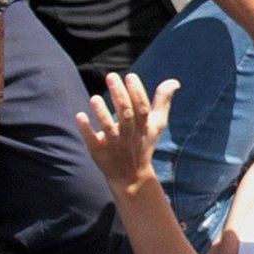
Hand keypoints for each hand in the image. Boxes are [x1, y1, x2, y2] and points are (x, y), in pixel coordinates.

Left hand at [77, 72, 176, 190]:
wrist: (131, 177)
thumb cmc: (143, 143)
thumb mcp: (156, 125)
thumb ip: (163, 102)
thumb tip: (174, 82)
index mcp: (143, 127)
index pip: (142, 108)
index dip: (137, 92)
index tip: (130, 76)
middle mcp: (129, 136)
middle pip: (126, 115)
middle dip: (119, 96)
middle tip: (111, 76)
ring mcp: (114, 145)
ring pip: (109, 129)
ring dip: (102, 113)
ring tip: (94, 98)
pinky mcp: (99, 153)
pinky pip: (92, 141)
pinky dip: (86, 130)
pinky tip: (80, 116)